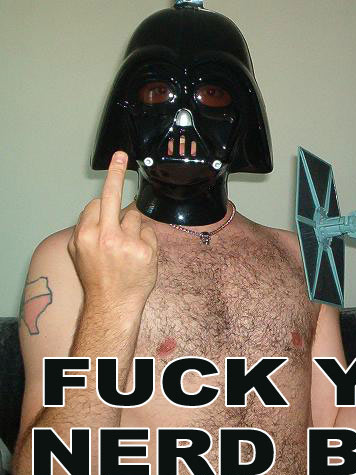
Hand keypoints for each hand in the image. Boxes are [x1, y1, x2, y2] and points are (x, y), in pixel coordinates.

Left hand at [68, 152, 157, 311]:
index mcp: (116, 238)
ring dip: (105, 209)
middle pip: (103, 199)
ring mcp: (81, 241)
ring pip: (92, 209)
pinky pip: (86, 223)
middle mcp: (95, 237)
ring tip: (116, 223)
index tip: (119, 157)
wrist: (112, 305)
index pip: (123, 202)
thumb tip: (136, 215)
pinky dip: (97, 223)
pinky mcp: (74, 246)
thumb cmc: (133, 284)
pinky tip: (107, 235)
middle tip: (119, 164)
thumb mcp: (150, 256)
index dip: (122, 177)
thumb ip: (143, 229)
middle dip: (113, 183)